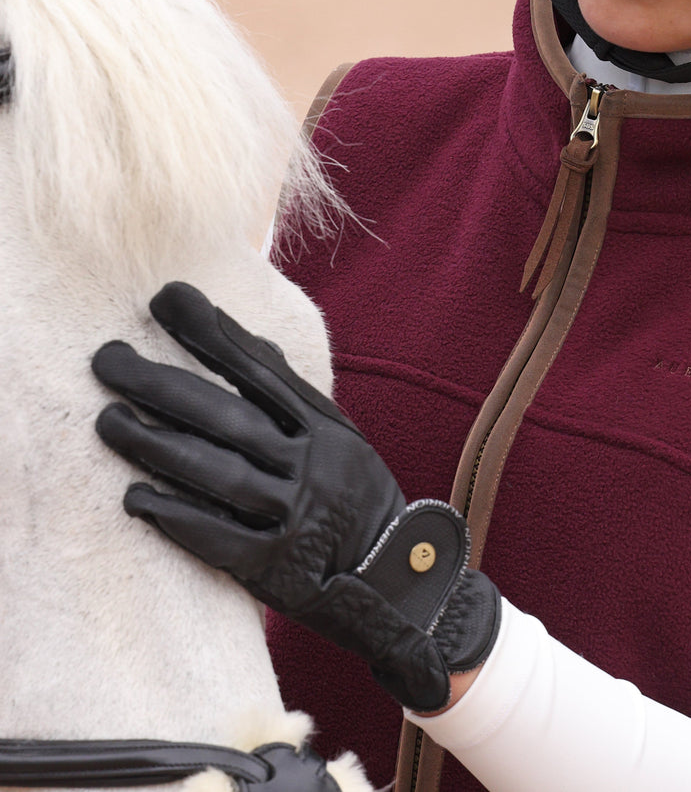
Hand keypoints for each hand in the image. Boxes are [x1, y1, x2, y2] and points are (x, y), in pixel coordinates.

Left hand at [93, 281, 498, 711]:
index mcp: (327, 428)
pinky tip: (136, 497)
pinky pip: (219, 536)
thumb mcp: (339, 439)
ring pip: (220, 473)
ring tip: (109, 422)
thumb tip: (245, 344)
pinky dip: (176, 514)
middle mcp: (314, 464)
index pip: (263, 372)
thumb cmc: (352, 498)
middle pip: (231, 418)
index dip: (214, 335)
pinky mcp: (278, 566)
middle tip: (108, 360)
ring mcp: (297, 514)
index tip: (165, 299)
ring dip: (157, 446)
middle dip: (164, 386)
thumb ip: (291, 398)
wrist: (395, 577)